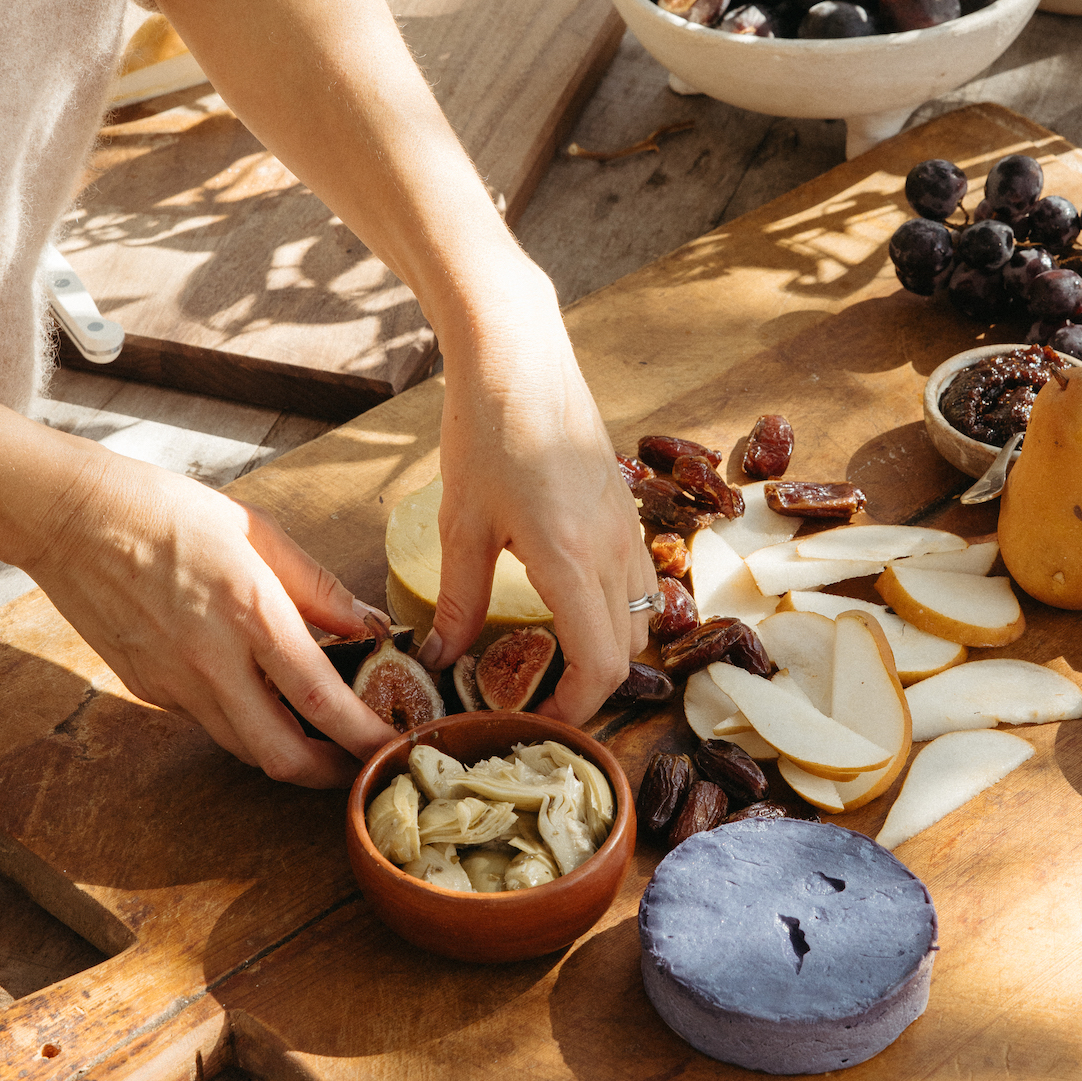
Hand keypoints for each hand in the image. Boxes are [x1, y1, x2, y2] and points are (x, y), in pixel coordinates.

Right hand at [36, 449, 396, 785]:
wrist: (73, 517)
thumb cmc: (170, 512)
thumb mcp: (259, 533)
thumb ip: (319, 588)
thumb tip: (368, 625)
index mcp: (250, 613)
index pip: (319, 699)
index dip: (363, 735)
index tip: (395, 747)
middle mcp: (211, 662)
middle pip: (281, 755)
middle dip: (330, 773)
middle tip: (359, 761)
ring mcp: (173, 683)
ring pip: (243, 747)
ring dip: (288, 753)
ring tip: (321, 737)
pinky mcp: (146, 690)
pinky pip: (208, 722)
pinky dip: (244, 722)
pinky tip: (260, 699)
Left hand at [418, 275, 655, 723]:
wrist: (520, 355)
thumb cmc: (486, 430)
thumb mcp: (461, 524)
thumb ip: (458, 599)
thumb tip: (441, 658)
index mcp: (573, 561)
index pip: (600, 667)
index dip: (574, 711)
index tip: (536, 725)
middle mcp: (614, 549)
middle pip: (629, 652)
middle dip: (591, 688)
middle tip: (537, 700)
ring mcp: (626, 526)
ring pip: (640, 615)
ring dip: (606, 648)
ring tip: (550, 658)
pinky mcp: (623, 508)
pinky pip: (636, 578)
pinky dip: (613, 608)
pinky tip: (564, 601)